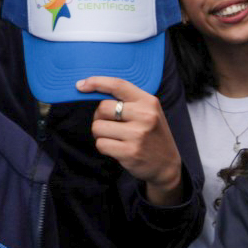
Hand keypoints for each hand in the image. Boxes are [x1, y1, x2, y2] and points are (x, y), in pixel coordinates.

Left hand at [80, 75, 184, 203]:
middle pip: (103, 108)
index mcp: (149, 102)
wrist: (167, 164)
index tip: (81, 85)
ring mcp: (138, 135)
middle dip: (99, 117)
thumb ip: (128, 101)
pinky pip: (101, 144)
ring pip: (98, 127)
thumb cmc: (152, 134)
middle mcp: (145, 116)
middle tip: (109, 125)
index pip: (118, 85)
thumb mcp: (149, 111)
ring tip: (114, 138)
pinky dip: (104, 147)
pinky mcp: (130, 152)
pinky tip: (116, 149)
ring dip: (100, 134)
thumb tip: (91, 89)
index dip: (96, 82)